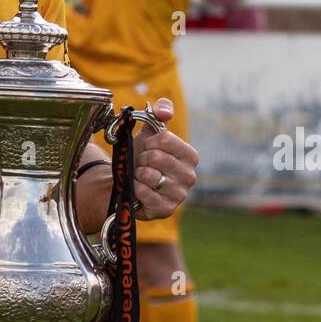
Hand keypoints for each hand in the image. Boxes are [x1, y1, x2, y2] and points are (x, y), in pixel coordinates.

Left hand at [132, 98, 197, 220]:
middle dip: (141, 159)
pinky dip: (135, 188)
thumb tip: (165, 112)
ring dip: (137, 174)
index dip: (149, 142)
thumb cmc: (143, 156)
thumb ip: (160, 112)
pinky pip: (143, 193)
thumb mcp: (151, 131)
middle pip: (155, 157)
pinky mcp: (166, 209)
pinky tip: (138, 190)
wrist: (129, 182)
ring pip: (148, 175)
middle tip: (142, 165)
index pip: (165, 139)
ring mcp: (180, 194)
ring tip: (140, 177)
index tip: (147, 149)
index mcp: (190, 156)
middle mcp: (190, 176)